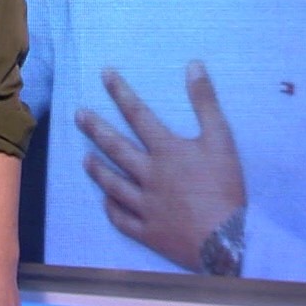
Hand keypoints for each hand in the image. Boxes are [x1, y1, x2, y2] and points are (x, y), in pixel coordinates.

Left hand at [78, 62, 245, 271]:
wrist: (227, 240)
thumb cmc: (225, 187)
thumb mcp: (221, 139)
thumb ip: (206, 103)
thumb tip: (193, 66)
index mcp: (166, 151)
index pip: (138, 115)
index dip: (121, 93)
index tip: (105, 75)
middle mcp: (149, 175)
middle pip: (116, 148)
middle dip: (96, 128)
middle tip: (78, 115)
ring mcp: (145, 205)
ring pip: (113, 184)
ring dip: (97, 169)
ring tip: (84, 157)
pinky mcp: (147, 232)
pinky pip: (122, 219)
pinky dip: (112, 209)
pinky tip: (105, 201)